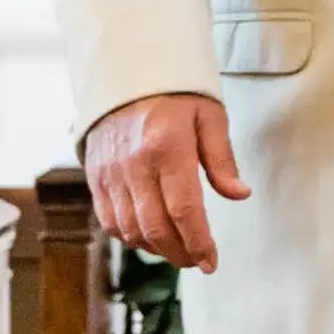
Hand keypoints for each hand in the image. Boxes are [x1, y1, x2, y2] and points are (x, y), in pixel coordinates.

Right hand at [87, 92, 246, 271]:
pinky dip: (129, 236)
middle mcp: (134, 164)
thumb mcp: (209, 116)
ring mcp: (110, 172)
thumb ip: (222, 159)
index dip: (199, 243)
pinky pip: (108, 220)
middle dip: (180, 253)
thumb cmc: (173, 93)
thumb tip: (239, 194)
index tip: (211, 262)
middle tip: (197, 261)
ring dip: (155, 249)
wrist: (124, 71)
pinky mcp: (95, 176)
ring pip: (130, 229)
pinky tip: (149, 236)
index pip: (184, 210)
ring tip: (177, 249)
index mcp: (167, 147)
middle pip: (156, 227)